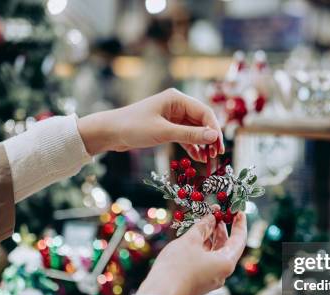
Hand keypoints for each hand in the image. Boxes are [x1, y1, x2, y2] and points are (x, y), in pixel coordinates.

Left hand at [77, 88, 223, 160]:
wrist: (110, 132)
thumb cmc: (134, 127)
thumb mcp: (164, 132)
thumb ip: (190, 135)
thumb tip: (214, 137)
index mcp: (177, 99)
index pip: (205, 112)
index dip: (214, 129)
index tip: (219, 147)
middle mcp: (177, 105)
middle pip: (202, 121)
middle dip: (210, 138)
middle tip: (217, 155)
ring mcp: (173, 117)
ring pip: (195, 130)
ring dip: (203, 144)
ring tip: (209, 160)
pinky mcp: (167, 127)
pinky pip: (185, 136)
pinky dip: (192, 146)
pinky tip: (199, 158)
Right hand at [137, 212, 246, 294]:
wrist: (160, 293)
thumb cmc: (177, 265)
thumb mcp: (191, 240)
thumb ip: (203, 226)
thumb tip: (211, 217)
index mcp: (226, 263)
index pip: (239, 240)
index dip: (240, 224)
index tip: (239, 211)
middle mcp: (222, 273)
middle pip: (227, 247)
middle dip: (223, 229)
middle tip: (219, 213)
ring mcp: (211, 279)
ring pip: (216, 254)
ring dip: (212, 237)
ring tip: (207, 221)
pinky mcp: (200, 282)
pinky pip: (207, 261)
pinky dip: (205, 248)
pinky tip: (197, 237)